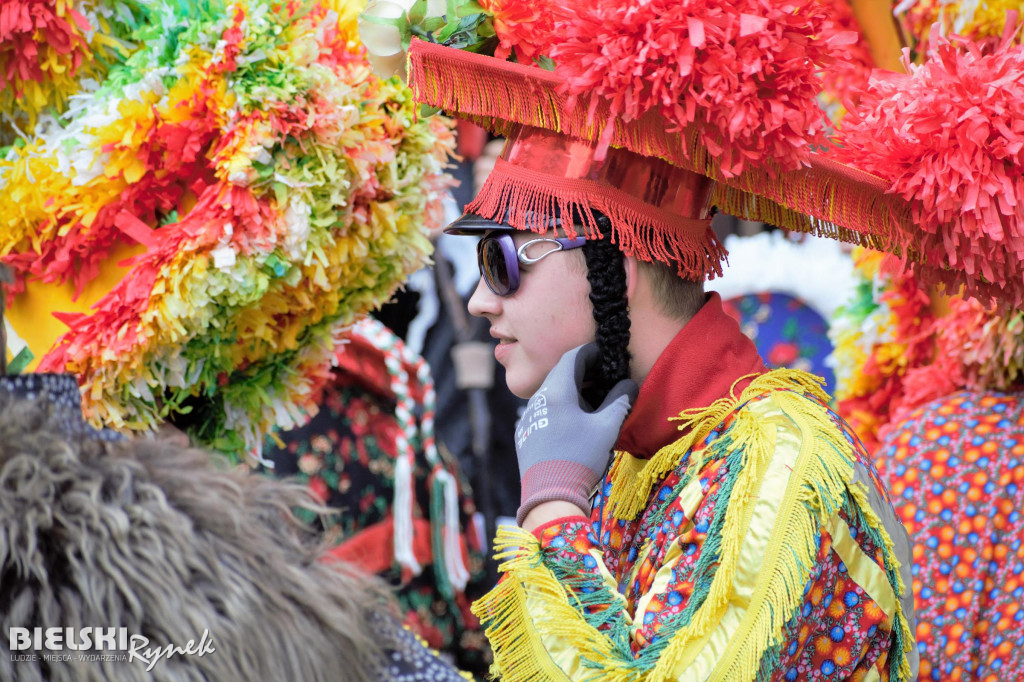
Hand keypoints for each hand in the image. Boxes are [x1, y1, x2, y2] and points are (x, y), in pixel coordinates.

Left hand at [515, 343, 638, 526]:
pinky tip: (575, 421)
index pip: (572, 357)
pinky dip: (561, 406)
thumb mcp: (606, 428)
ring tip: (593, 401)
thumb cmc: (580, 458)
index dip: (591, 352)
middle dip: (583, 372)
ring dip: (572, 391)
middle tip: (604, 376)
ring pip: (552, 393)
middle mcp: (538, 399)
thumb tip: (630, 384)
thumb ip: (620, 401)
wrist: (549, 496)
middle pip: (560, 374)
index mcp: (556, 391)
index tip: (605, 353)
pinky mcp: (526, 433)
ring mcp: (529, 416)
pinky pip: (545, 410)